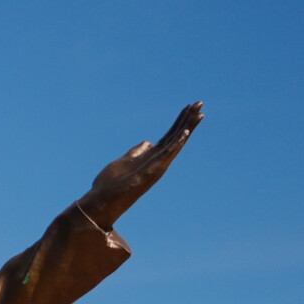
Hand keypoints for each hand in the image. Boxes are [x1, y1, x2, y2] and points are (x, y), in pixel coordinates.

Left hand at [79, 102, 201, 227]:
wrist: (102, 201)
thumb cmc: (111, 184)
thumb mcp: (124, 161)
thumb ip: (137, 152)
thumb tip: (147, 142)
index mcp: (152, 156)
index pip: (170, 135)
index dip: (179, 121)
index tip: (189, 107)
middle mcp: (158, 159)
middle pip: (176, 135)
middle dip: (188, 119)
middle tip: (200, 103)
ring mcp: (157, 165)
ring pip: (176, 142)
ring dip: (187, 127)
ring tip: (199, 112)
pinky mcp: (153, 170)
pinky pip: (167, 154)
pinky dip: (176, 143)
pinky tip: (184, 132)